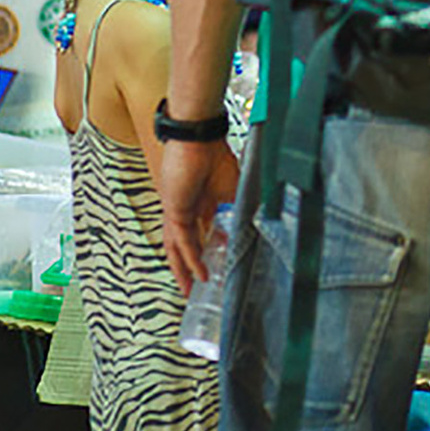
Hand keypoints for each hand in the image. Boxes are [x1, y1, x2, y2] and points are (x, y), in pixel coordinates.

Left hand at [160, 137, 239, 295]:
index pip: (204, 232)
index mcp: (203, 202)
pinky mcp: (174, 212)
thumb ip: (240, 208)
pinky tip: (198, 274)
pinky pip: (182, 242)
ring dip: (184, 270)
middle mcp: (188, 210)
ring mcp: (178, 212)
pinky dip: (190, 259)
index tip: (220, 263)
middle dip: (190, 267)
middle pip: (187, 245)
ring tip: (190, 291)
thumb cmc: (215, 155)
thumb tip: (255, 225)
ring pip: (179, 248)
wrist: (198, 139)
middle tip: (196, 288)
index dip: (210, 249)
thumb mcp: (235, 188)